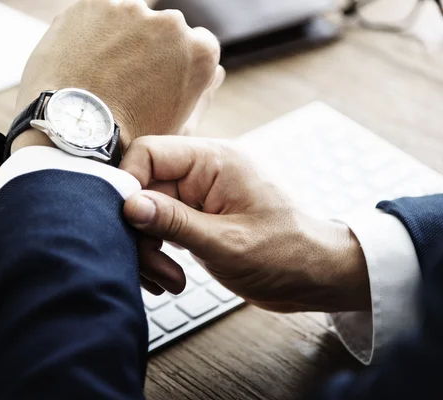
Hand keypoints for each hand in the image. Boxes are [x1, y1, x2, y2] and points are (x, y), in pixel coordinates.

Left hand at [12, 0, 223, 152]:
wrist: (71, 133)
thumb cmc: (128, 141)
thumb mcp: (179, 130)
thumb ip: (204, 95)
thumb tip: (216, 73)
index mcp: (200, 52)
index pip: (199, 45)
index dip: (176, 65)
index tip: (157, 81)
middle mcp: (171, 23)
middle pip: (164, 30)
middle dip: (150, 49)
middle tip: (125, 81)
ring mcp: (131, 10)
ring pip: (129, 21)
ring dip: (120, 39)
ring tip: (99, 75)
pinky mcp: (93, 4)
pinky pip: (96, 16)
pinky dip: (91, 34)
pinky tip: (82, 64)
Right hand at [120, 136, 370, 312]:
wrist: (317, 277)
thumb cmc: (288, 254)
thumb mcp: (227, 243)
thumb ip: (174, 222)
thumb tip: (129, 204)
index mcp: (214, 161)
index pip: (150, 153)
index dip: (129, 184)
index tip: (125, 222)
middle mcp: (204, 173)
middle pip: (145, 189)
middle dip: (141, 231)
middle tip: (154, 269)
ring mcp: (200, 198)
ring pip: (149, 213)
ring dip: (150, 250)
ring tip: (170, 281)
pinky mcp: (198, 220)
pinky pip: (163, 229)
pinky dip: (159, 256)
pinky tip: (172, 280)